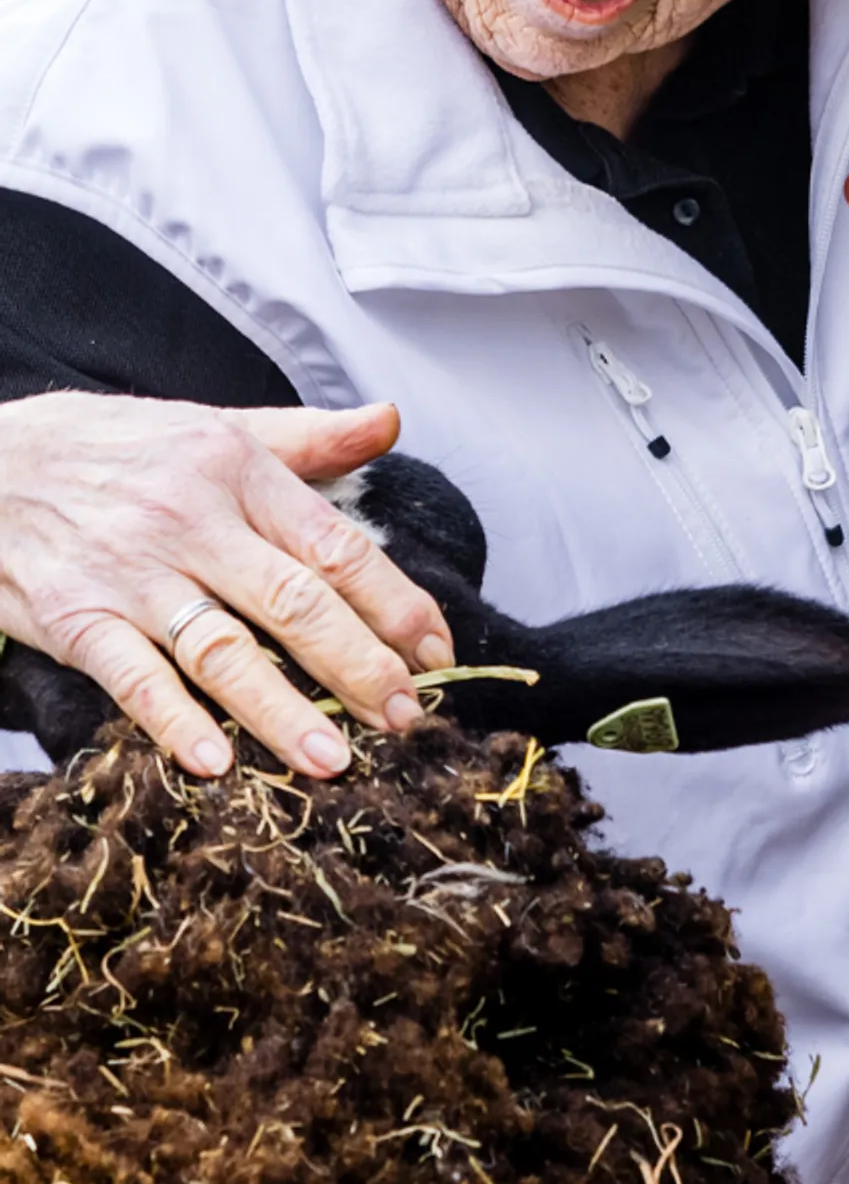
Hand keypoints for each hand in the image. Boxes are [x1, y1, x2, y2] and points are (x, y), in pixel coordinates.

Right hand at [0, 396, 452, 778]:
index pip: (337, 547)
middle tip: (408, 717)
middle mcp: (190, 523)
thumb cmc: (110, 450)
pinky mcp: (74, 617)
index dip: (396, 605)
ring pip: (222, 650)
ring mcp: (130, 574)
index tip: (438, 653)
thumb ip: (306, 438)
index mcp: (237, 473)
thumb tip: (389, 421)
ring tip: (334, 759)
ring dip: (281, 711)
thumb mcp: (210, 427)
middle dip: (360, 667)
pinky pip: (133, 677)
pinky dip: (175, 720)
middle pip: (294, 604)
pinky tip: (216, 761)